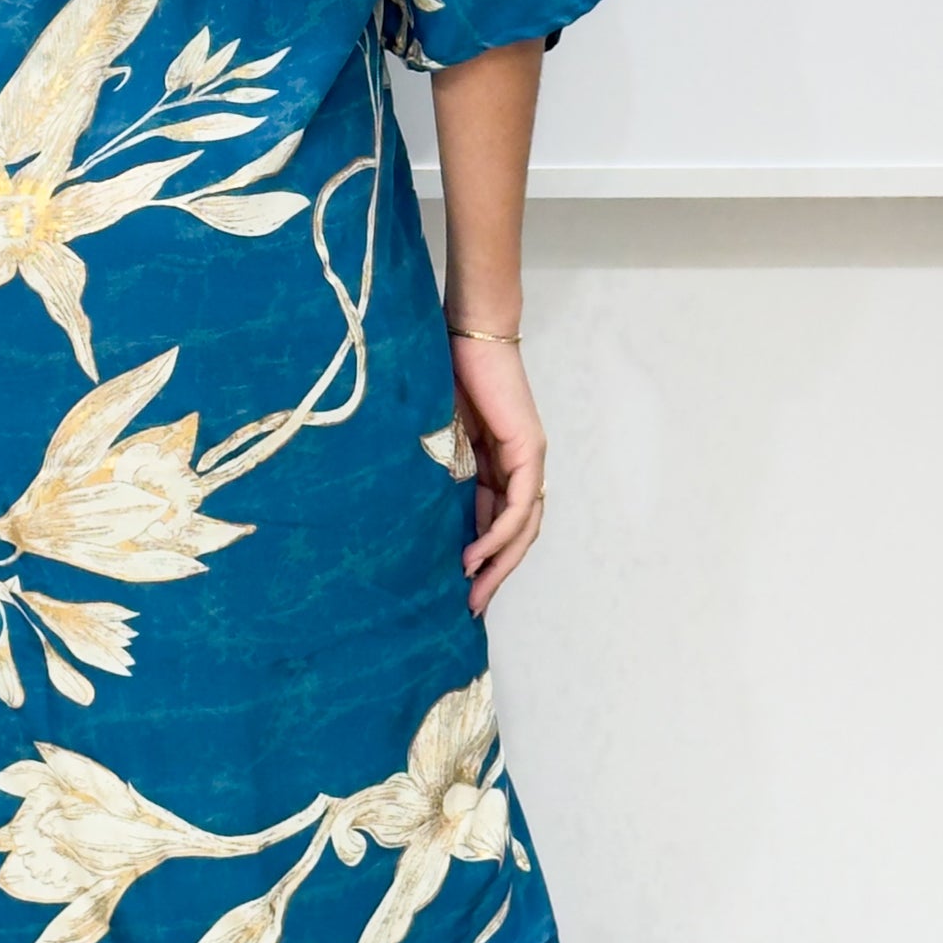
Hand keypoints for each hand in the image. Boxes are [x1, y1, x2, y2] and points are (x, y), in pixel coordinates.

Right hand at [449, 332, 546, 615]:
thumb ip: (438, 472)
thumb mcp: (436, 438)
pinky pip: (519, 506)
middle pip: (516, 534)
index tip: (457, 590)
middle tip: (470, 608)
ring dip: (498, 564)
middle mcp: (519, 466)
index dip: (482, 559)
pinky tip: (477, 556)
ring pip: (522, 528)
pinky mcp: (527, 450)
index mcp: (497, 465)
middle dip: (493, 574)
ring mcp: (527, 459)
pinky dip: (499, 534)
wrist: (467, 334)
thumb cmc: (444, 373)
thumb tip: (414, 512)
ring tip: (473, 592)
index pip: (497, 523)